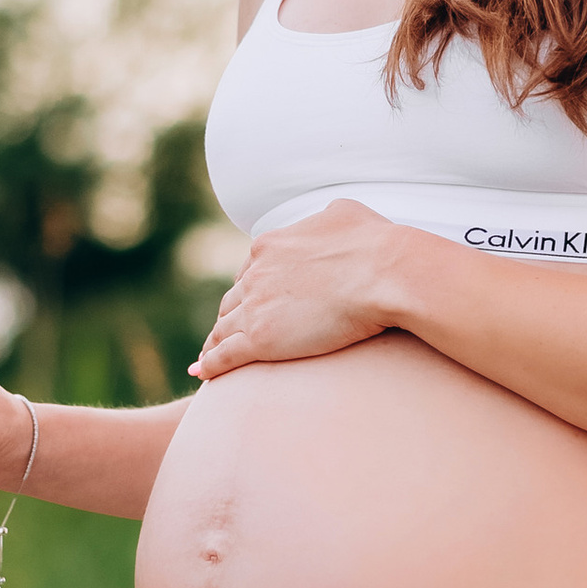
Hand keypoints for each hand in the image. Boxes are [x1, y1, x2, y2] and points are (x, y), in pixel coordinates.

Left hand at [189, 201, 415, 379]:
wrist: (384, 272)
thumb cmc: (375, 243)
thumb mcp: (346, 213)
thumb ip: (329, 217)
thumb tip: (332, 215)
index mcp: (270, 245)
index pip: (249, 271)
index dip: (247, 289)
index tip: (249, 302)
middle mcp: (256, 274)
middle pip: (232, 300)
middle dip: (228, 316)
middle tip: (225, 332)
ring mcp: (256, 307)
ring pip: (223, 329)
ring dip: (213, 343)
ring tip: (207, 358)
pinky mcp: (261, 339)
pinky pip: (226, 355)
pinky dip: (210, 365)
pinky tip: (202, 374)